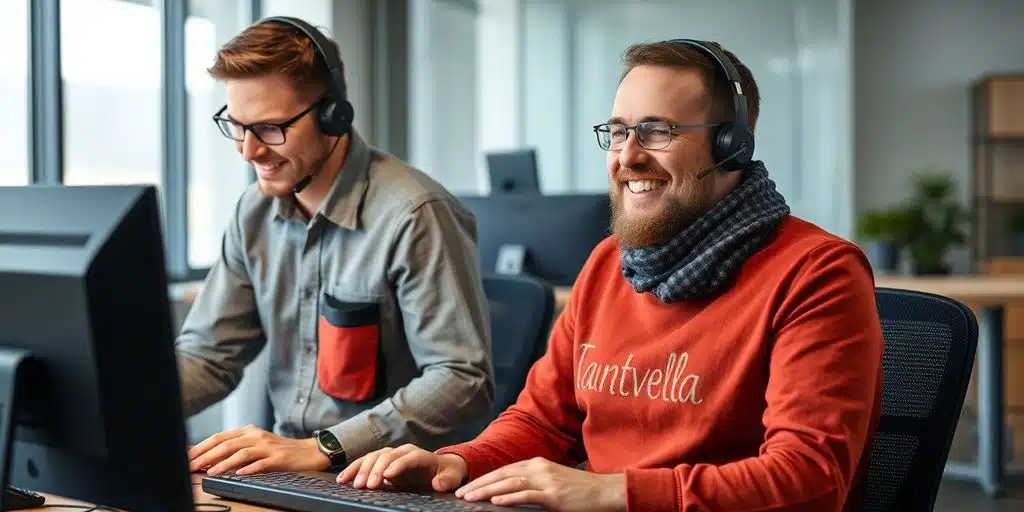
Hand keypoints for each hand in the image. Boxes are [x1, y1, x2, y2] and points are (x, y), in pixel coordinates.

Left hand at [188, 424, 329, 475]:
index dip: (202, 446)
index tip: (188, 456)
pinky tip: (239, 474)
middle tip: (193, 465)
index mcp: (249, 432)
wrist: (309, 451)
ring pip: (241, 453)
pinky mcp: (279, 458)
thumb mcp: (256, 444)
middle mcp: (256, 436)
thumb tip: (209, 459)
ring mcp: (268, 447)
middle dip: (207, 455)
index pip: (220, 437)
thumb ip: (236, 449)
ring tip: (212, 471)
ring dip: (224, 463)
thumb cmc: (280, 450)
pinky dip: (249, 468)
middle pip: (227, 444)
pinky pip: (261, 463)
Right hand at [336, 444, 467, 492]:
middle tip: (367, 486)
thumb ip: (446, 480)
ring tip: (354, 484)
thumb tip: (437, 484)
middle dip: (375, 470)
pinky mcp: (380, 464)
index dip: (398, 465)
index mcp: (420, 455)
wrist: (440, 468)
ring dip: (361, 470)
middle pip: (386, 456)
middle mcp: (402, 452)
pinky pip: (364, 463)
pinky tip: (344, 479)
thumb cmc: (446, 472)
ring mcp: (390, 456)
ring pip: (372, 458)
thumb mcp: (452, 476)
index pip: (408, 458)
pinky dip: (353, 470)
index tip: (388, 476)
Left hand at [455, 457, 624, 511]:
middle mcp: (539, 468)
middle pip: (502, 474)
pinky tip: (495, 501)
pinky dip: (509, 497)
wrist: (606, 491)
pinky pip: (527, 495)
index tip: (467, 488)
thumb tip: (509, 491)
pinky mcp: (554, 496)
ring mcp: (547, 481)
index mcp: (537, 463)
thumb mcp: (553, 480)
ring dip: (486, 491)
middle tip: (460, 494)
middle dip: (478, 484)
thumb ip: (533, 482)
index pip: (503, 469)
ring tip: (470, 498)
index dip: (483, 478)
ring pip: (509, 483)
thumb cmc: (579, 490)